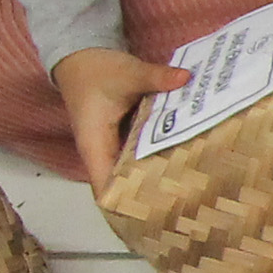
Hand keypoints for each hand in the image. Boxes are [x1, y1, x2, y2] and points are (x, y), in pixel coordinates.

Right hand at [58, 47, 191, 194]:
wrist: (81, 55)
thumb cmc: (96, 70)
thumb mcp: (128, 72)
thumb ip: (156, 77)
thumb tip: (186, 78)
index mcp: (95, 145)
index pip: (105, 189)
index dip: (125, 207)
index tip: (155, 216)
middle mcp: (101, 152)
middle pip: (123, 187)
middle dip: (150, 197)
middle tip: (187, 204)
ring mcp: (112, 146)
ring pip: (133, 172)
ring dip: (156, 178)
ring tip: (192, 189)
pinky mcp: (122, 138)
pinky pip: (140, 156)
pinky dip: (157, 159)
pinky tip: (185, 162)